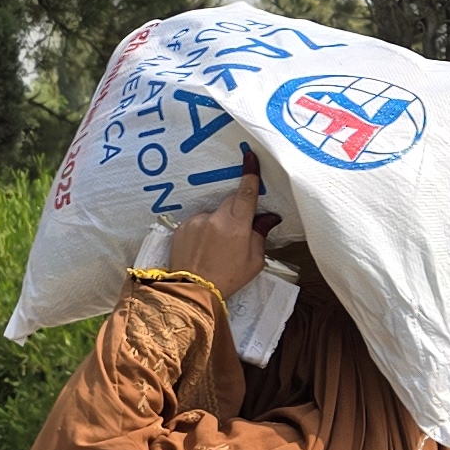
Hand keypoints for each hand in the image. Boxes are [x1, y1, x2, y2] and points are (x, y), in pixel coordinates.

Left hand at [166, 150, 277, 296]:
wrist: (192, 291)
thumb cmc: (228, 278)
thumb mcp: (254, 261)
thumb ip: (260, 235)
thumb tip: (267, 218)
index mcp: (237, 227)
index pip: (246, 194)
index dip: (250, 174)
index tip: (250, 157)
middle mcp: (215, 219)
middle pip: (231, 200)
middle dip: (238, 208)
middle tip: (240, 230)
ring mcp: (196, 221)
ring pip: (214, 213)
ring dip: (219, 223)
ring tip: (217, 247)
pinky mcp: (182, 227)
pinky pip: (198, 222)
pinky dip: (204, 230)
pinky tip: (203, 248)